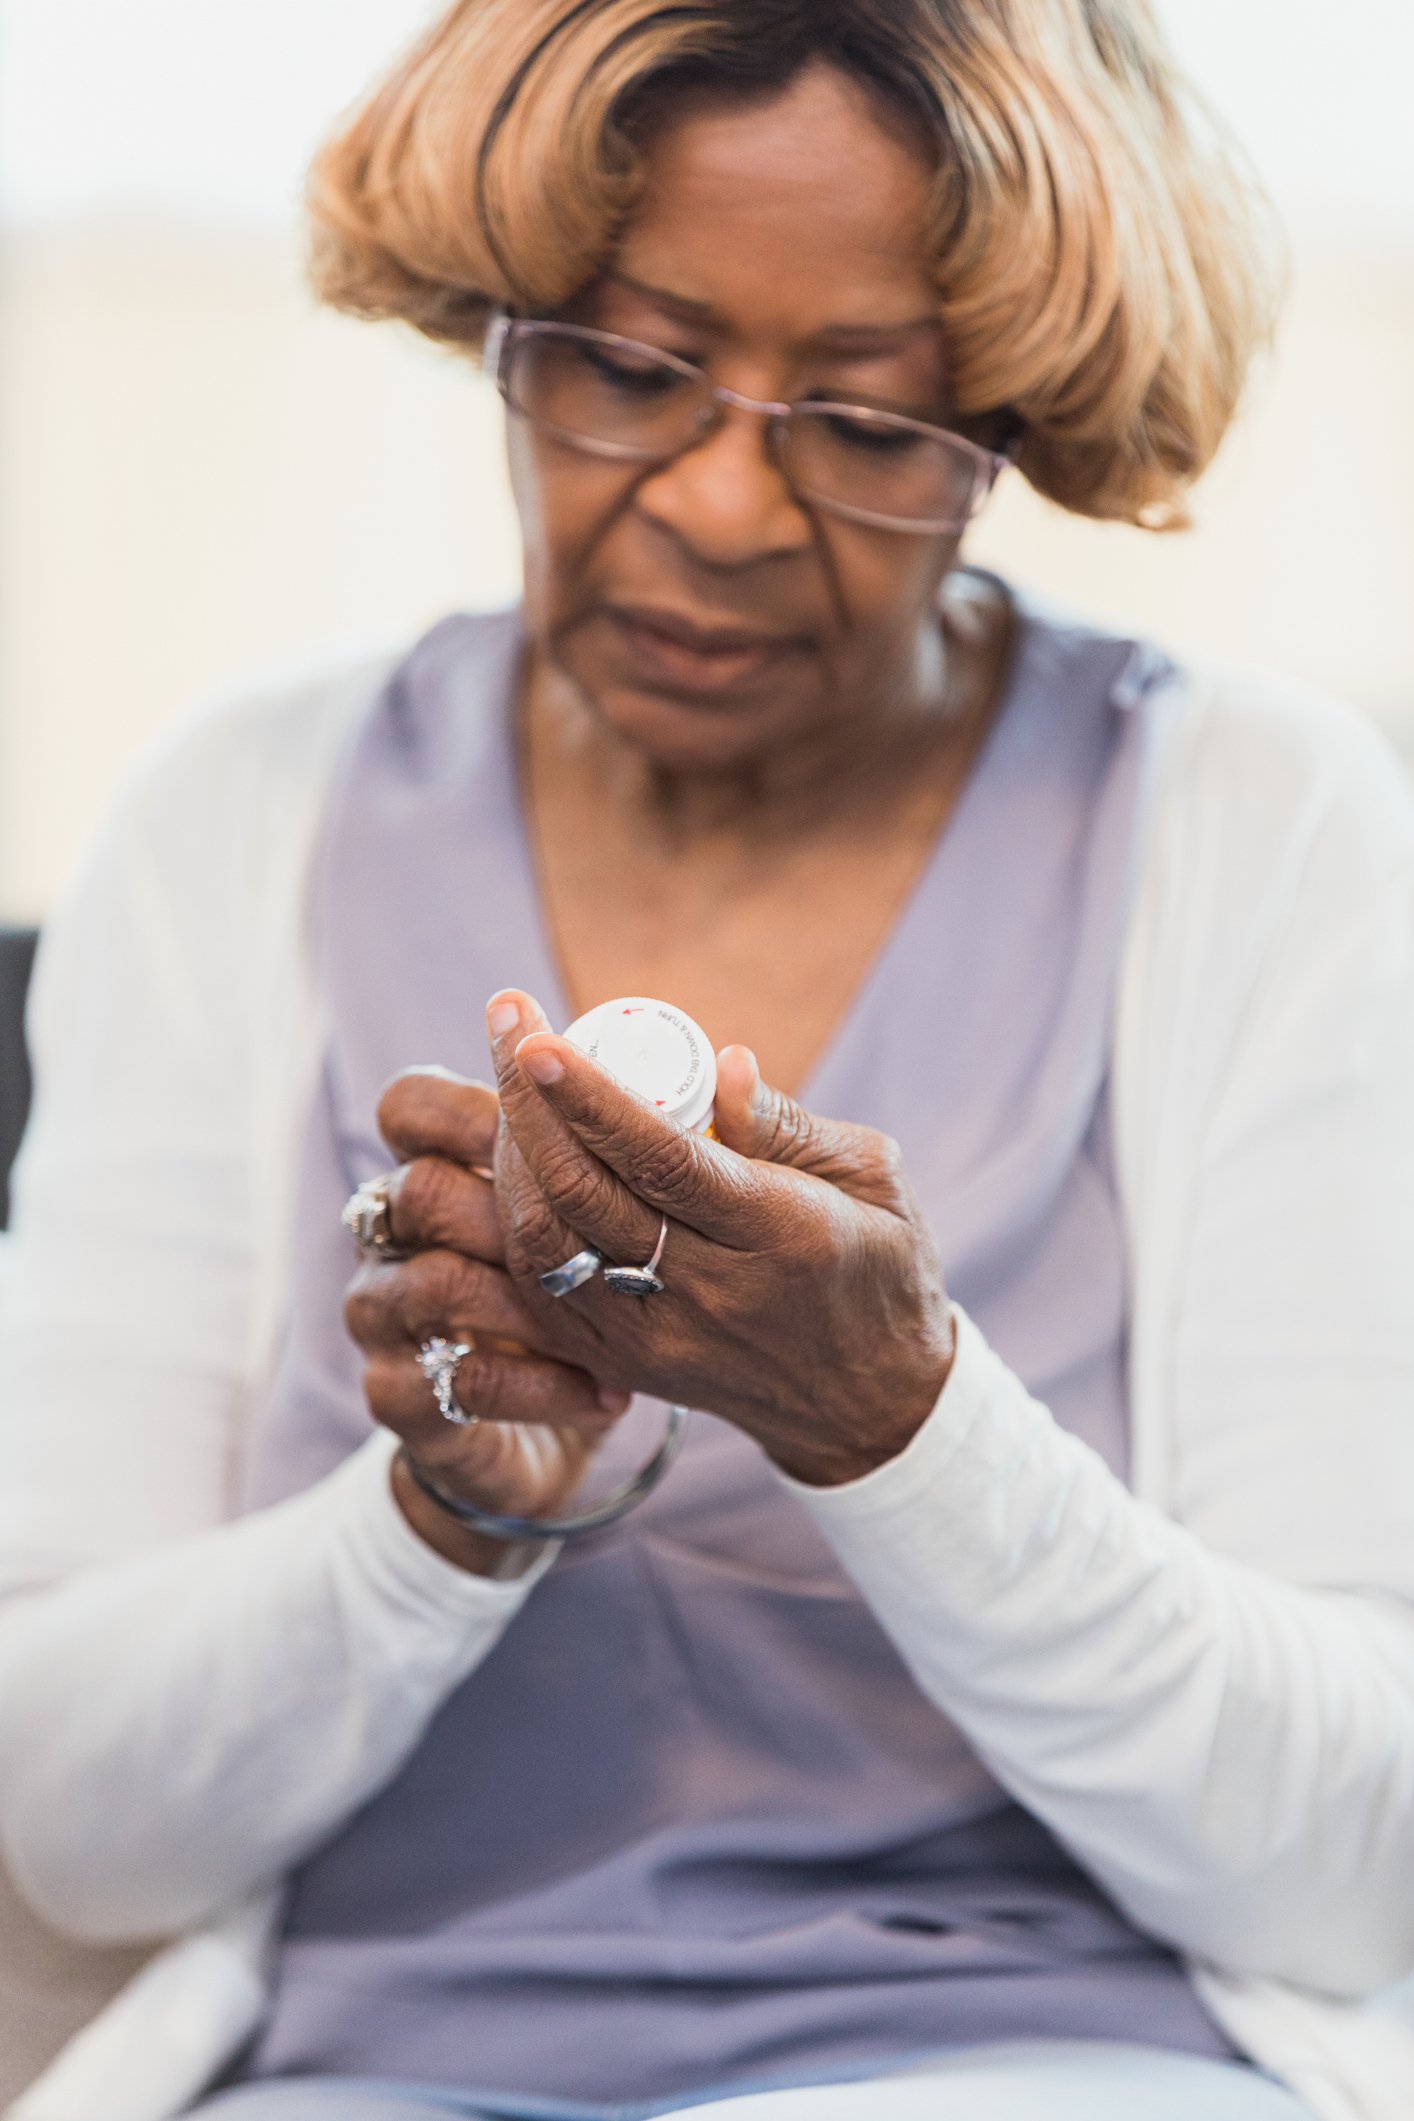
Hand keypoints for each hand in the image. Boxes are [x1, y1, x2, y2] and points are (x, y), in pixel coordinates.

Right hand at [344, 1068, 629, 1570]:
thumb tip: (736, 1067)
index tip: (552, 1084)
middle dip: (515, 1195)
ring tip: (618, 1317)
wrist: (527, 1423)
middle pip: (422, 1190)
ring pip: (437, 1285)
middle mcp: (398, 1232)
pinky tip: (609, 1398)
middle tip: (617, 1215)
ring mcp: (388, 1315)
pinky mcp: (404, 1397)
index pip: (411, 1108)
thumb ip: (669, 1136)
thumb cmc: (575, 1276)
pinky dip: (539, 1388)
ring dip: (529, 1297)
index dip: (471, 1099)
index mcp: (438, 1165)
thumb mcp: (613, 1201)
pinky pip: (462, 1384)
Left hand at [487, 992, 955, 1486]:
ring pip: (546, 1241)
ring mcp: (654, 1337)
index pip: (662, 1161)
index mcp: (780, 1238)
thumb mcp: (873, 1180)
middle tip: (509, 1018)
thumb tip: (720, 1062)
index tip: (539, 1038)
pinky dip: (517, 1213)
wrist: (864, 1404)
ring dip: (511, 1151)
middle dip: (529, 1099)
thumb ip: (788, 1123)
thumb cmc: (878, 1268)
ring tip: (512, 1077)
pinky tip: (518, 1153)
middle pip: (585, 1193)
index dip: (590, 1098)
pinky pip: (541, 1285)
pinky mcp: (621, 1362)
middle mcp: (708, 1294)